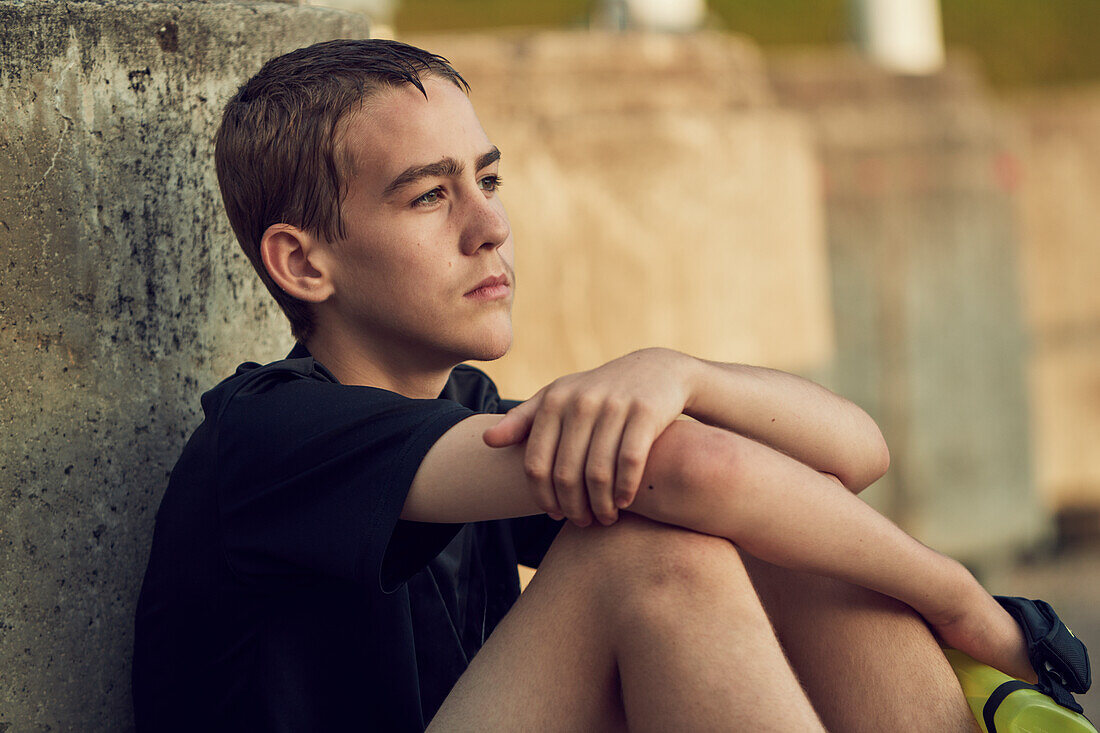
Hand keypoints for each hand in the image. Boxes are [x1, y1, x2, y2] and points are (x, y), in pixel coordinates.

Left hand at [482, 348, 696, 526]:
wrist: (656, 371)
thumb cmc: (597, 393)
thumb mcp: (559, 398)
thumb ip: (522, 420)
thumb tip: (486, 441)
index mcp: (553, 401)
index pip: (536, 464)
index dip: (543, 497)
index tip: (555, 514)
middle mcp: (580, 401)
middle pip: (566, 474)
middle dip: (573, 507)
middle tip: (582, 522)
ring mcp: (613, 406)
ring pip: (597, 473)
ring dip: (600, 505)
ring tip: (605, 517)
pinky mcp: (645, 412)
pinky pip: (629, 463)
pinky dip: (625, 489)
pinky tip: (625, 502)